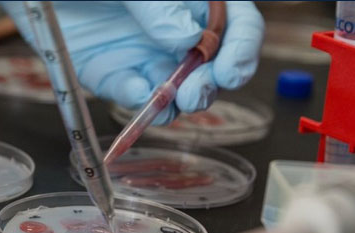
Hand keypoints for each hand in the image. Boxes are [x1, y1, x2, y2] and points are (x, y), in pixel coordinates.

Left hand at [0, 1, 263, 123]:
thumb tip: (190, 38)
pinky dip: (137, 100)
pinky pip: (131, 94)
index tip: (230, 70)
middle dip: (210, 84)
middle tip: (197, 93)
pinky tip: (134, 89)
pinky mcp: (111, 72)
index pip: (237, 24)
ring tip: (170, 101)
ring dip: (177, 102)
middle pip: (212, 66)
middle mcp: (174, 28)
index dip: (242, 48)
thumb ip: (159, 5)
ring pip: (176, 91)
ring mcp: (144, 52)